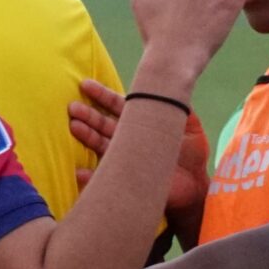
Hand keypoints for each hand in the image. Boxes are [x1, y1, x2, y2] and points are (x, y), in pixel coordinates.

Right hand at [72, 78, 210, 217]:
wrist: (195, 183)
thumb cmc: (191, 153)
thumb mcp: (188, 123)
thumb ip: (178, 106)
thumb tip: (171, 84)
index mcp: (141, 122)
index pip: (119, 106)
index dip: (103, 96)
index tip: (86, 85)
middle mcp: (129, 138)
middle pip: (105, 124)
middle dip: (89, 115)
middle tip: (73, 107)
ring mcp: (126, 157)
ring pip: (102, 145)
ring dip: (87, 136)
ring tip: (74, 127)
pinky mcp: (126, 177)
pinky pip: (106, 176)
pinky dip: (91, 177)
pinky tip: (79, 173)